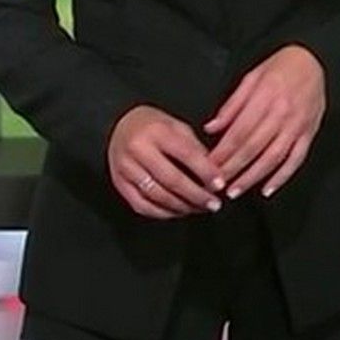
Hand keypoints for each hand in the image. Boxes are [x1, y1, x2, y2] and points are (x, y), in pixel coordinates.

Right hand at [107, 106, 223, 219]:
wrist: (120, 127)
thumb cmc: (153, 127)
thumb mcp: (177, 127)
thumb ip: (195, 148)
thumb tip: (215, 172)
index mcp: (156, 131)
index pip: (186, 154)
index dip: (206, 172)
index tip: (220, 184)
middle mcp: (138, 149)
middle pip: (171, 179)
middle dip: (196, 195)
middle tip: (213, 204)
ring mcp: (125, 168)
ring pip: (157, 195)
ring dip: (182, 206)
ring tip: (199, 209)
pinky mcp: (119, 183)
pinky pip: (142, 205)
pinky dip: (163, 213)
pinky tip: (178, 211)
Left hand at [203, 45, 326, 199]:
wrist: (314, 61)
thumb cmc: (281, 67)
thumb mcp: (251, 78)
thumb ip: (231, 105)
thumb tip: (211, 128)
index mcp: (265, 97)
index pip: (239, 131)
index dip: (222, 152)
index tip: (209, 166)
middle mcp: (283, 113)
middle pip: (253, 147)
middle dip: (233, 169)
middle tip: (216, 185)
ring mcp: (298, 125)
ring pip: (273, 157)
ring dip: (253, 177)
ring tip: (236, 190)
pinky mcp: (309, 133)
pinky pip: (296, 159)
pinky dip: (282, 177)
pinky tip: (268, 189)